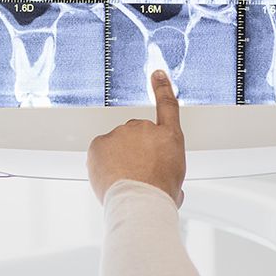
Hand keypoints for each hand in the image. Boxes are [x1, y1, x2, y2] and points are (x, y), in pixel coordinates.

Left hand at [87, 70, 185, 206]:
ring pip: (116, 145)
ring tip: (126, 181)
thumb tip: (164, 181)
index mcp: (169, 137)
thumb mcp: (176, 183)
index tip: (157, 74)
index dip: (162, 88)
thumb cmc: (160, 195)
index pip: (167, 106)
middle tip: (138, 175)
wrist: (140, 201)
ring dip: (118, 159)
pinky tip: (111, 177)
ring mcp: (120, 133)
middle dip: (134, 151)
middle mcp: (145, 128)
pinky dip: (102, 164)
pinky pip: (100, 152)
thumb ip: (168, 174)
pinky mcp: (99, 143)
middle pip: (135, 135)